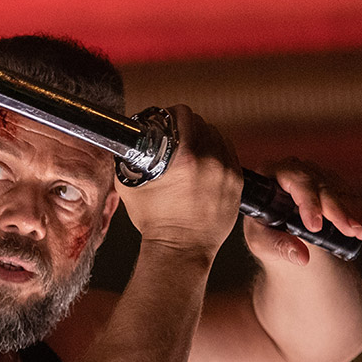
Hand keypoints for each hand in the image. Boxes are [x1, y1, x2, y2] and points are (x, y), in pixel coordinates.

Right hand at [118, 105, 242, 254]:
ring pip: (218, 136)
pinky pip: (229, 154)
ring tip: (192, 146)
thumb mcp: (131, 186)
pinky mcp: (236, 183)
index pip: (184, 115)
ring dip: (205, 136)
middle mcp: (210, 161)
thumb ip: (128, 160)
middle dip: (188, 125)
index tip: (166, 118)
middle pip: (202, 124)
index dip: (172, 113)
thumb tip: (124, 144)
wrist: (181, 248)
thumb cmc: (156, 222)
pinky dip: (218, 152)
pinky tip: (207, 160)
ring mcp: (227, 172)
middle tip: (176, 133)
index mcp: (185, 158)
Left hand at [244, 157, 361, 265]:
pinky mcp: (330, 183)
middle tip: (352, 230)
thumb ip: (277, 247)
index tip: (316, 227)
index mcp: (270, 176)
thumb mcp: (261, 242)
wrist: (275, 231)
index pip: (294, 182)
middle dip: (338, 210)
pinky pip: (348, 195)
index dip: (308, 202)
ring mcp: (314, 174)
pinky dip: (360, 211)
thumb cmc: (262, 233)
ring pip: (338, 190)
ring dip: (354, 212)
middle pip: (320, 186)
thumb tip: (301, 257)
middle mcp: (293, 170)